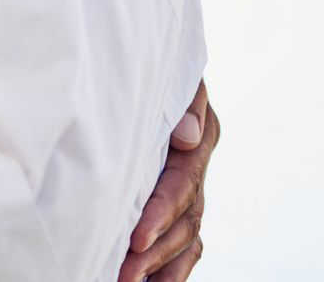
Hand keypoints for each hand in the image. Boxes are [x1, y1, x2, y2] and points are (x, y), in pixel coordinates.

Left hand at [117, 81, 217, 281]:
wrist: (135, 64)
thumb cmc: (141, 63)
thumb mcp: (169, 74)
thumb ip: (183, 101)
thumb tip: (189, 136)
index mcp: (199, 136)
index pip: (184, 183)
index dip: (162, 213)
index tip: (137, 238)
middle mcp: (196, 167)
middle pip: (186, 220)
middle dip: (156, 251)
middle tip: (124, 274)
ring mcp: (189, 190)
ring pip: (185, 238)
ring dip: (160, 267)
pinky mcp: (176, 205)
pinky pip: (183, 247)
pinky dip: (170, 272)